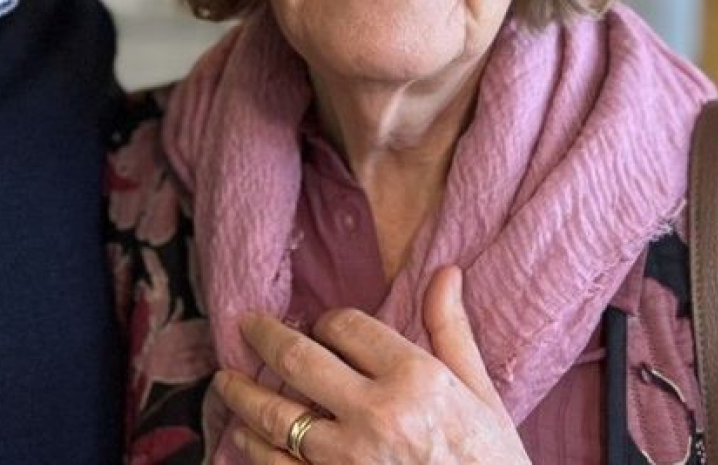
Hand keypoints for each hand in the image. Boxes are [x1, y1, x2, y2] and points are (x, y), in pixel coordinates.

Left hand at [212, 266, 528, 463]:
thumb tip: (444, 272)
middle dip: (263, 337)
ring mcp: (349, 460)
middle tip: (245, 326)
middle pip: (298, 360)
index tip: (321, 327)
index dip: (328, 321)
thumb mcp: (481, 395)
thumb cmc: (491, 463)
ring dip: (243, 395)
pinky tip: (242, 436)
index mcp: (416, 379)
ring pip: (275, 416)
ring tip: (226, 381)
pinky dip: (252, 447)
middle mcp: (377, 414)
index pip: (347, 326)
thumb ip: (451, 332)